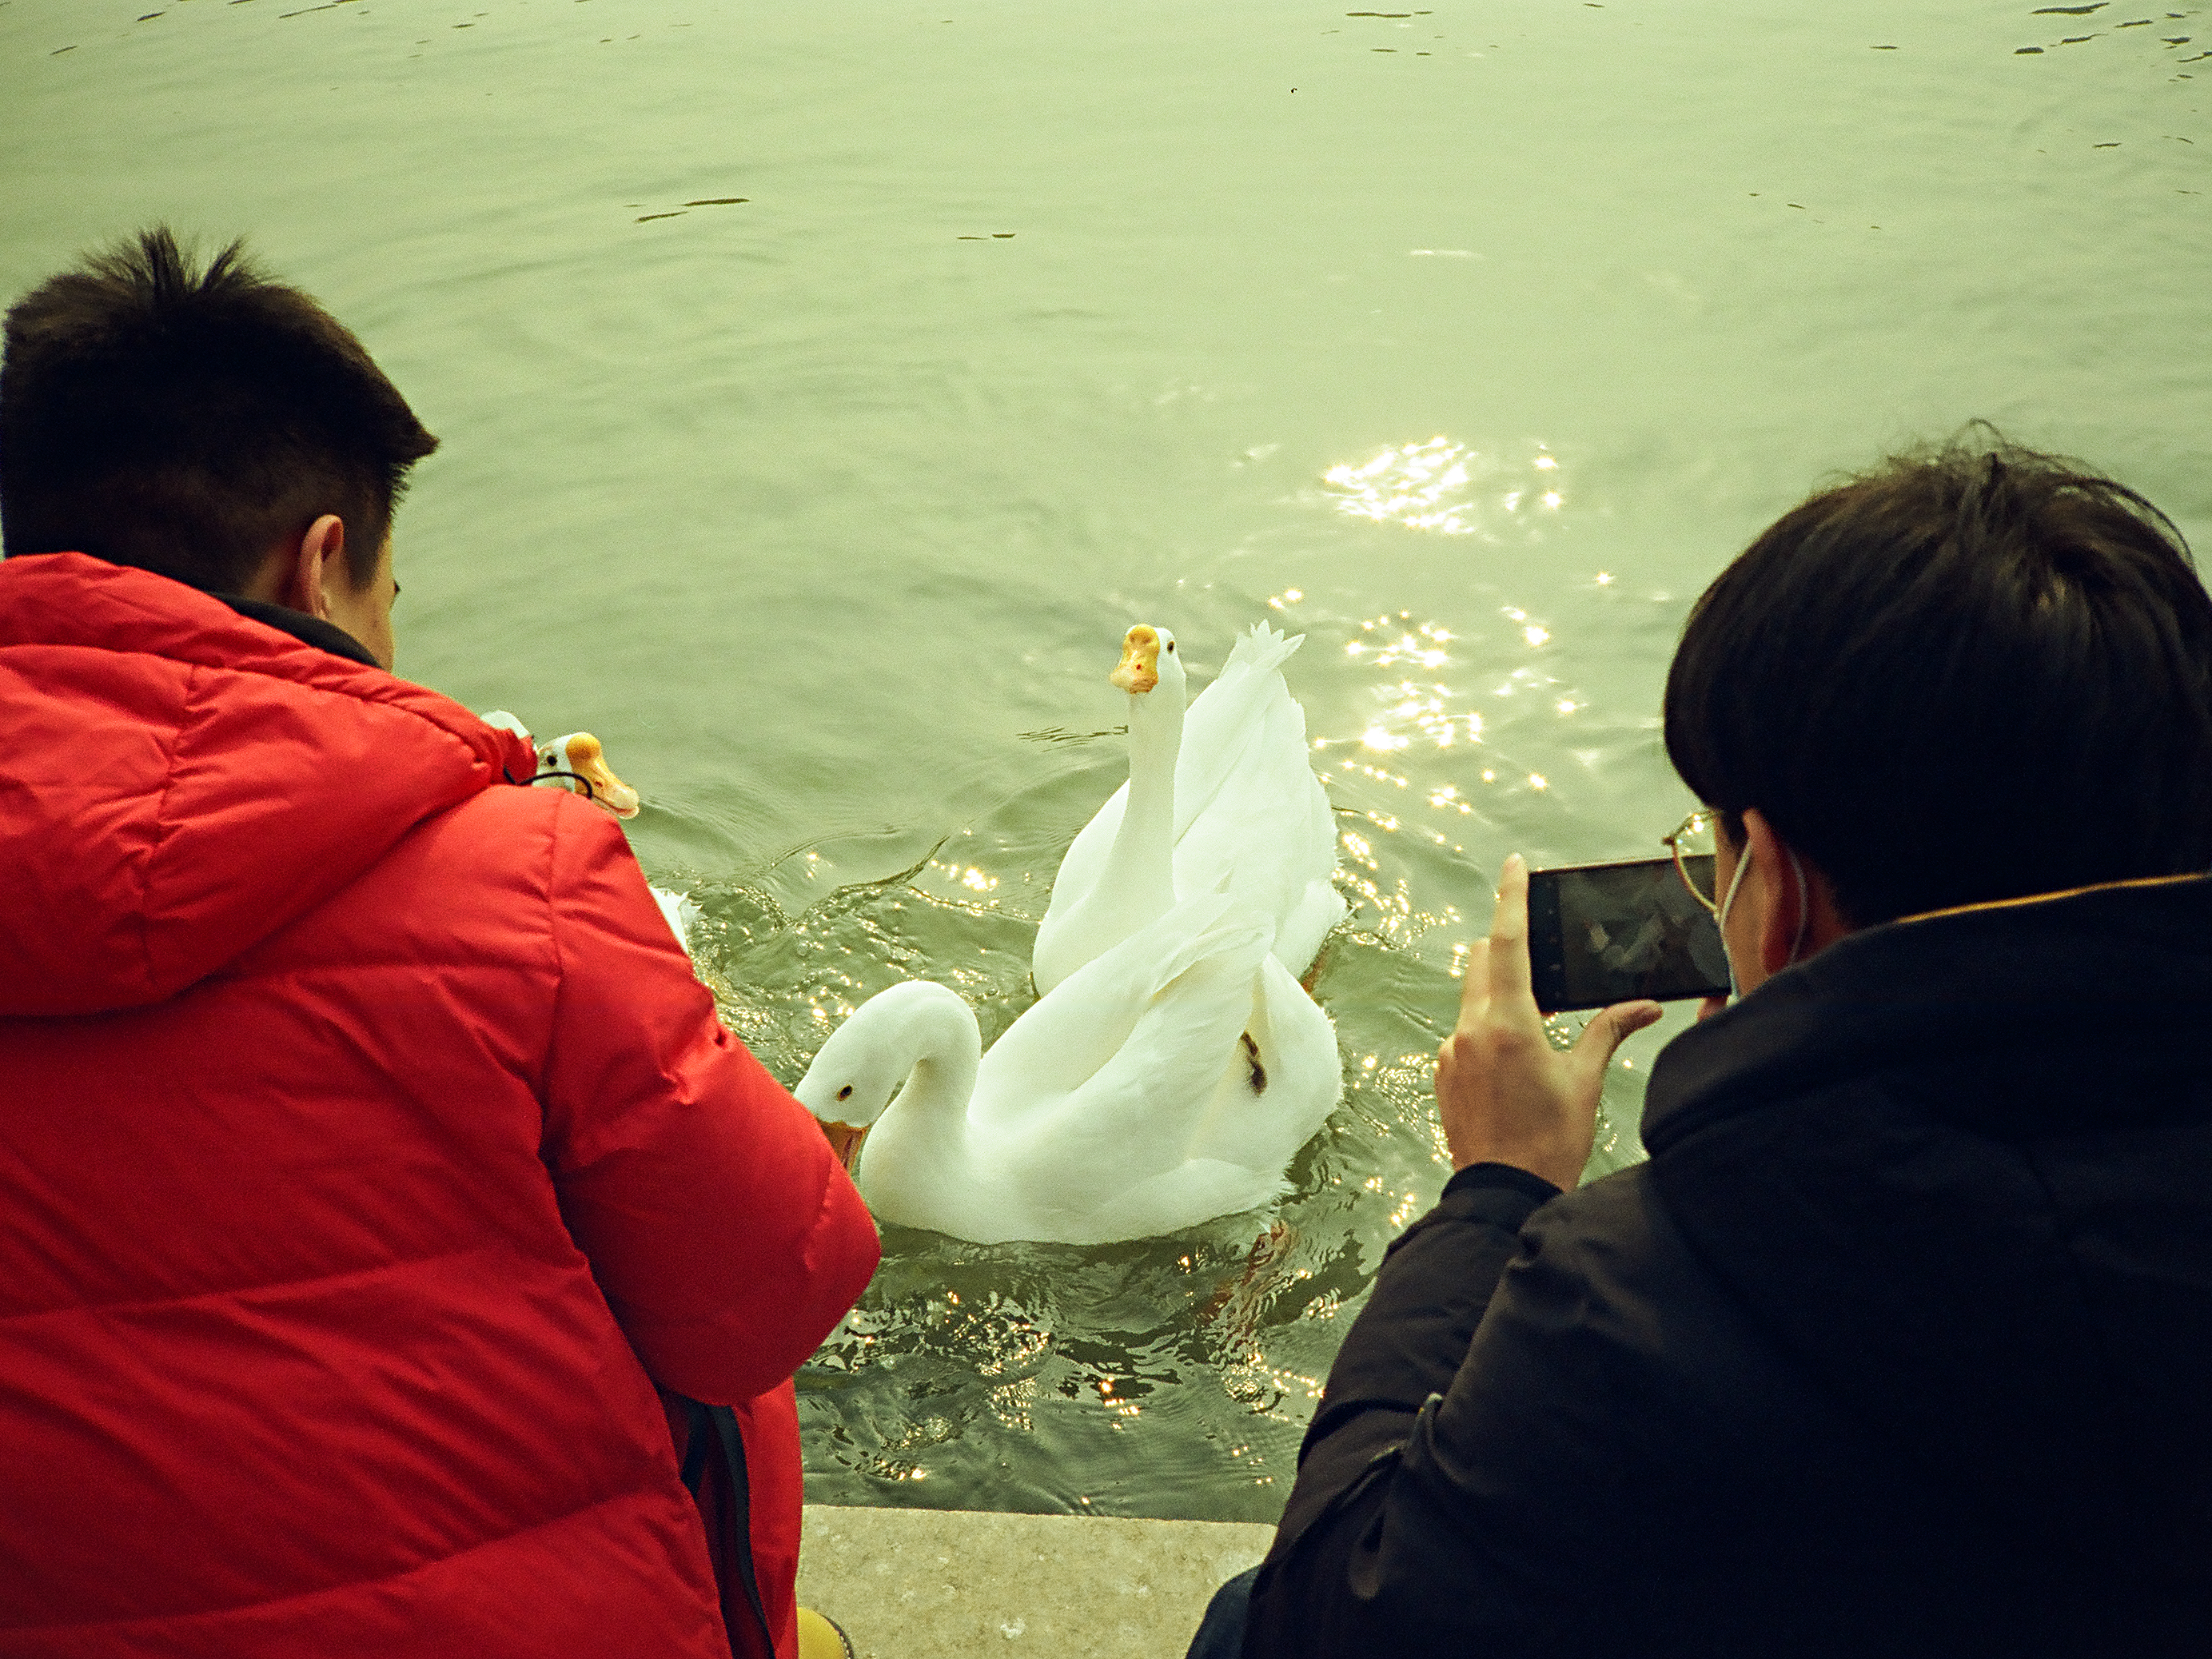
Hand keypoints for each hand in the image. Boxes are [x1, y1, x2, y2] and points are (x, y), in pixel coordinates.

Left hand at [1435, 854, 1663, 1188]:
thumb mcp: (1584, 1081)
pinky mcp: (1442, 1073)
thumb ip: (1608, 1032)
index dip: (1512, 899)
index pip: (1507, 944)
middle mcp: (1470, 1030)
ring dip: (1499, 993)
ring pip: (1472, 998)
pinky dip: (1487, 1028)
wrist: (1502, 1194)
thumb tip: (1647, 1008)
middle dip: (1506, 948)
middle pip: (1483, 964)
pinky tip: (1513, 1059)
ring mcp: (1450, 1052)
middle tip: (1534, 945)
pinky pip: (1463, 1032)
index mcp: (1508, 1024)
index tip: (1514, 866)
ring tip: (1535, 1018)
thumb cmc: (1549, 1142)